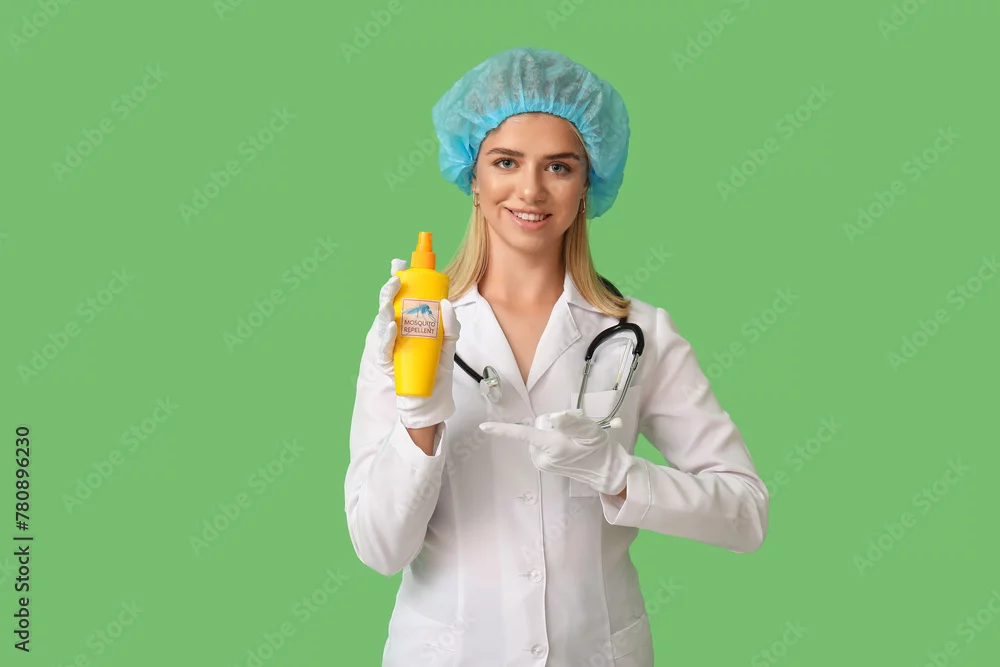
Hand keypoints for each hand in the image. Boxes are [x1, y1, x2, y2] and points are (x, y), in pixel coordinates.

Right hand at [375, 258, 460, 428]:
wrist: (432, 397)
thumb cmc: (437, 366)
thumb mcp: (450, 341)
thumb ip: (451, 324)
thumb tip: (447, 304)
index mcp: (408, 319)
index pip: (400, 295)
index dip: (397, 277)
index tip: (398, 263)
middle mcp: (397, 328)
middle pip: (388, 304)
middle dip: (390, 288)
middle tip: (396, 278)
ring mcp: (391, 343)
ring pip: (383, 320)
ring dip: (385, 306)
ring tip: (391, 296)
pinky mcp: (388, 360)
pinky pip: (386, 346)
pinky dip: (388, 335)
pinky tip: (392, 324)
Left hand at [480, 409, 632, 495]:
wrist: (605, 470)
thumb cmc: (598, 449)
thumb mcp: (590, 430)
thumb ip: (571, 422)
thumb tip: (554, 416)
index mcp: (551, 446)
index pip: (523, 435)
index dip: (503, 430)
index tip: (483, 428)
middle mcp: (542, 457)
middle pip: (535, 429)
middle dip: (550, 425)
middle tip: (571, 430)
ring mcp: (542, 463)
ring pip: (537, 437)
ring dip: (551, 434)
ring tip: (571, 439)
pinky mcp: (544, 466)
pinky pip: (540, 445)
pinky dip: (550, 441)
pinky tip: (566, 445)